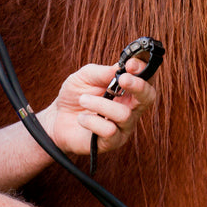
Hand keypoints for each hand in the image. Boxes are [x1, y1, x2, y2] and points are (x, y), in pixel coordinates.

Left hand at [39, 57, 156, 156]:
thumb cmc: (75, 95)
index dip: (143, 69)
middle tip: (122, 79)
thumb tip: (120, 67)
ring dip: (100, 104)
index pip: (146, 77)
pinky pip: (109, 130)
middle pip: (148, 97)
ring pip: (124, 114)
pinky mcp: (112, 141)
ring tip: (83, 99)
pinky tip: (82, 118)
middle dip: (138, 86)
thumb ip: (103, 72)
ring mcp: (123, 126)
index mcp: (127, 88)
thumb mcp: (85, 76)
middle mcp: (130, 107)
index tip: (130, 64)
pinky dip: (91, 121)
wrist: (57, 119)